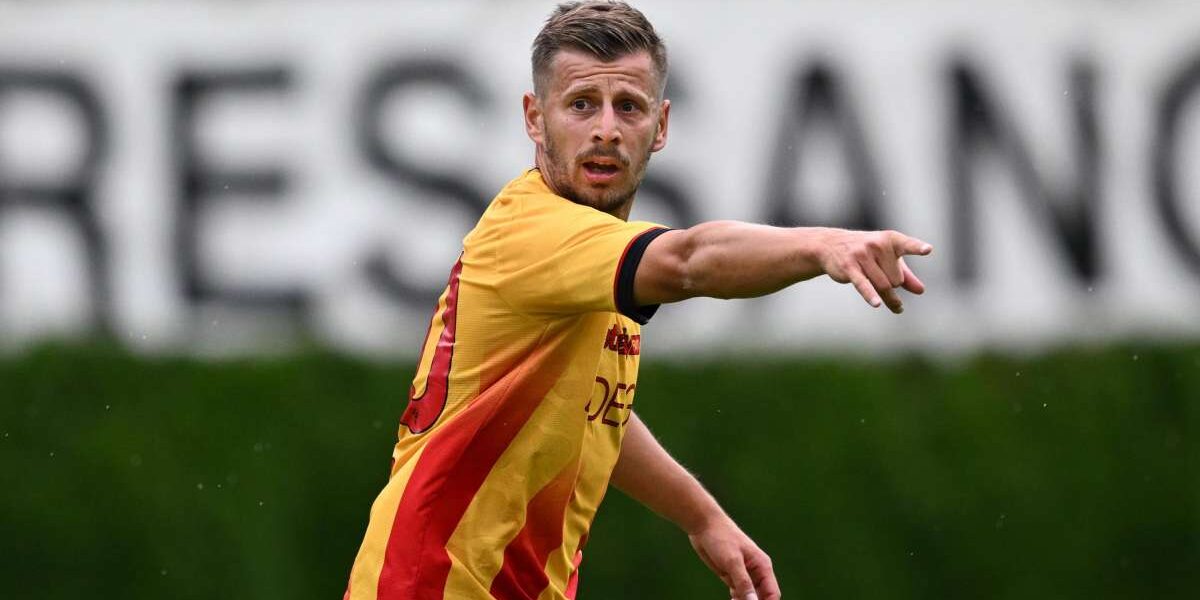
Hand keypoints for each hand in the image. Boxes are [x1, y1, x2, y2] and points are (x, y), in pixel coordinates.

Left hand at [687, 516, 779, 599]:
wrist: (703, 525)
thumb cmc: (721, 538)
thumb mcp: (732, 561)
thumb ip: (743, 582)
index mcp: (762, 566)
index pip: (772, 593)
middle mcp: (756, 571)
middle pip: (762, 596)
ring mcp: (743, 573)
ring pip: (750, 595)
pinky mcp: (731, 574)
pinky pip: (738, 592)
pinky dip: (737, 599)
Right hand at [815, 228, 932, 313]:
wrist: (830, 245)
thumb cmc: (866, 252)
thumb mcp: (887, 260)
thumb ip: (906, 275)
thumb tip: (921, 291)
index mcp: (890, 240)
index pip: (907, 245)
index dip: (917, 248)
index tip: (928, 250)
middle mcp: (877, 245)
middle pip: (896, 279)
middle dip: (893, 284)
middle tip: (881, 276)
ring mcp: (862, 255)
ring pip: (883, 285)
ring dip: (886, 297)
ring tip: (889, 300)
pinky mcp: (849, 267)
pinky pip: (863, 284)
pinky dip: (870, 295)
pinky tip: (877, 303)